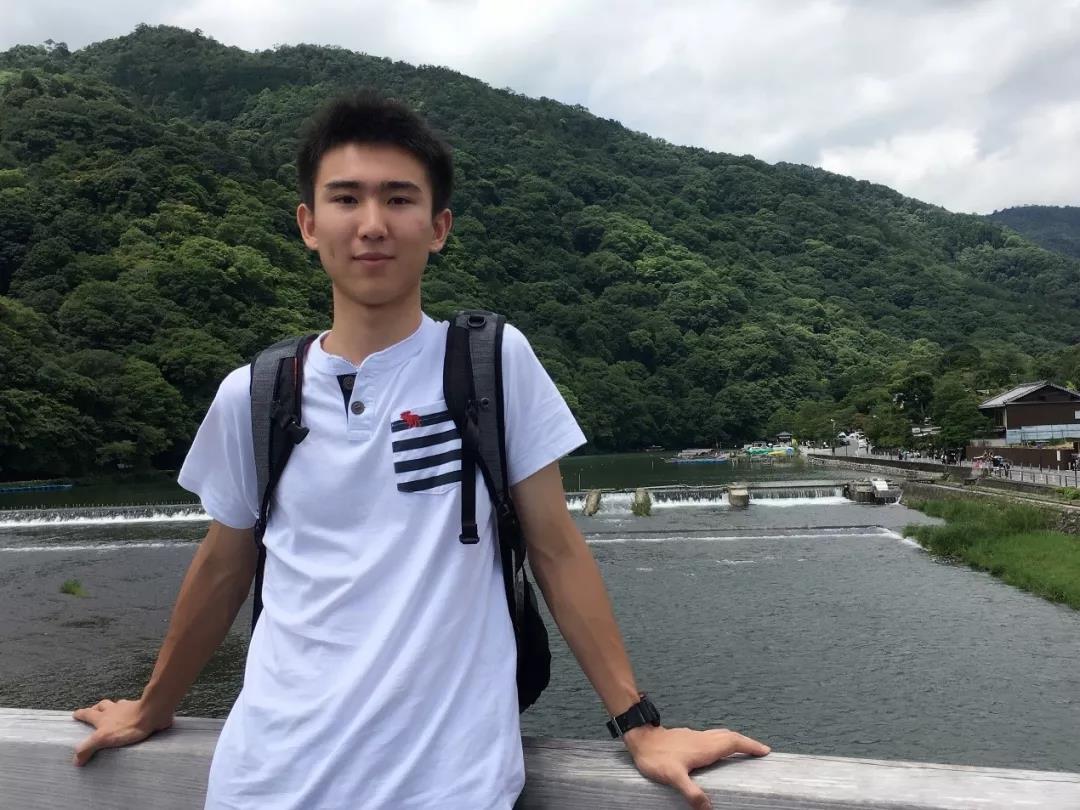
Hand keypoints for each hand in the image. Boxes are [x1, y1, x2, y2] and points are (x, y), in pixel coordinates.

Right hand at [71, 698, 173, 765]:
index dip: (81, 714)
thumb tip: (76, 760)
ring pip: (118, 706)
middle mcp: (114, 710)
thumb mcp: (103, 738)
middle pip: (102, 706)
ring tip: (112, 714)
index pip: (88, 713)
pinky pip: (133, 710)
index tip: (75, 714)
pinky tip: (133, 717)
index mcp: (103, 716)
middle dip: (96, 708)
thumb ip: (88, 747)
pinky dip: (130, 712)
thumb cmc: (128, 725)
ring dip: (114, 709)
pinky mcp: (142, 711)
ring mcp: (129, 708)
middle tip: (93, 711)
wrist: (153, 713)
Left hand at [623, 725, 769, 809]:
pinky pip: (712, 737)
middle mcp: (704, 739)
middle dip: (747, 742)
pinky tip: (716, 750)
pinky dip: (722, 741)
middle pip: (731, 736)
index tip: (765, 750)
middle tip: (760, 751)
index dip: (750, 745)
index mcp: (705, 747)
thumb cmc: (656, 756)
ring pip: (721, 735)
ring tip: (744, 749)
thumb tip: (707, 808)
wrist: (640, 739)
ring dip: (735, 740)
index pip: (734, 742)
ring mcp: (696, 736)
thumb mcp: (673, 777)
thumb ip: (691, 792)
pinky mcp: (688, 737)